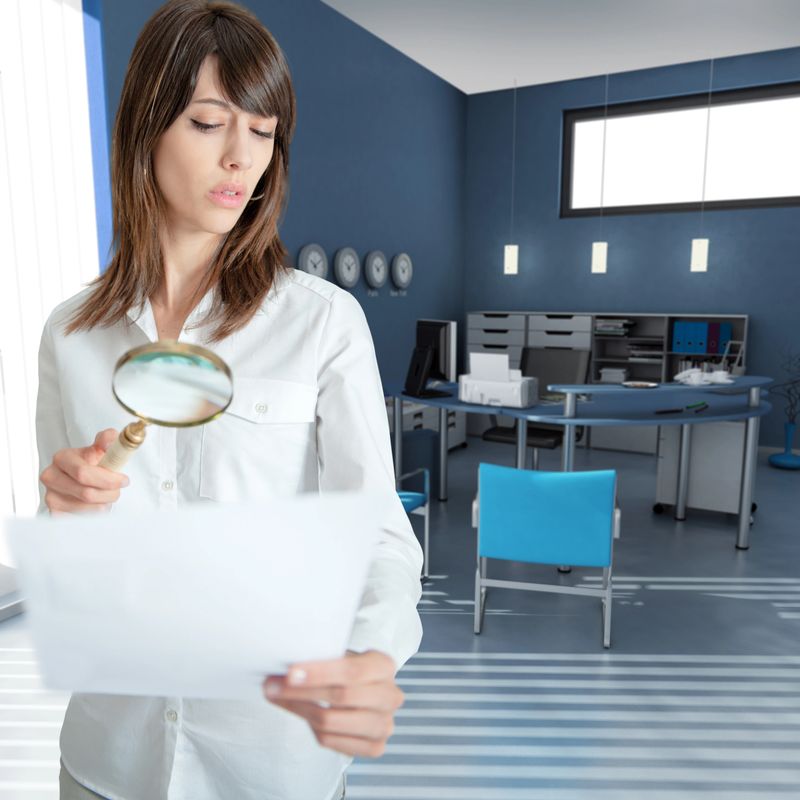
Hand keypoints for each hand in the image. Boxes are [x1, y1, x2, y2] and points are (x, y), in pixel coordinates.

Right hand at [40, 429, 128, 514]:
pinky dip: (96, 515)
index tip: (123, 480)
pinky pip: (82, 520)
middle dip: (110, 493)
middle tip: (117, 490)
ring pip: (88, 509)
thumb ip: (107, 440)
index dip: (108, 479)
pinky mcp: (55, 514)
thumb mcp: (100, 449)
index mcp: (62, 458)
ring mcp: (51, 497)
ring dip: (104, 504)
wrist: (80, 477)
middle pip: (87, 493)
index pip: (84, 473)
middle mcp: (51, 477)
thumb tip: (111, 437)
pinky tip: (97, 505)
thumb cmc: (91, 463)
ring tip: (106, 496)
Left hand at [263, 650, 402, 757]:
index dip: (319, 673)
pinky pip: (331, 741)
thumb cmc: (347, 670)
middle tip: (272, 685)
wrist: (364, 691)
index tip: (290, 673)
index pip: (351, 671)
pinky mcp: (374, 747)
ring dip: (298, 709)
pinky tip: (300, 713)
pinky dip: (310, 728)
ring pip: (331, 721)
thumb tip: (282, 665)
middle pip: (340, 696)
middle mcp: (390, 696)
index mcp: (384, 665)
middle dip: (301, 692)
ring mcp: (384, 724)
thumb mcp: (342, 655)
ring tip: (277, 698)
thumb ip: (321, 659)